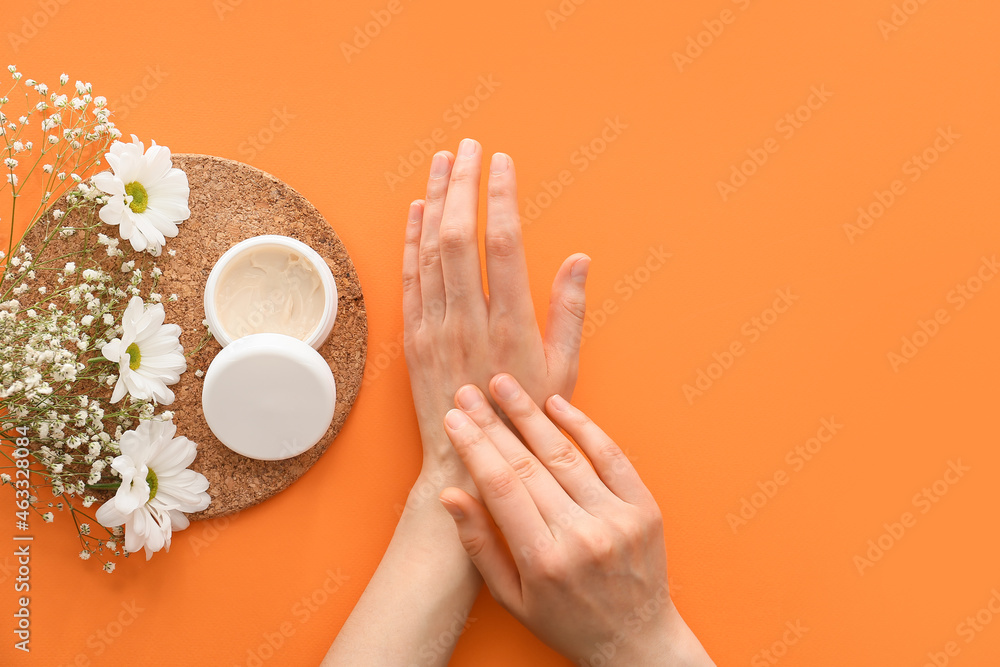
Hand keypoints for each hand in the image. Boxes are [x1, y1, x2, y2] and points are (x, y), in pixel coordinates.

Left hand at [402, 139, 589, 482]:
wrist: (466, 462)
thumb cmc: (523, 422)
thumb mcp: (563, 372)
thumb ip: (569, 312)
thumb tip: (578, 260)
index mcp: (510, 326)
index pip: (502, 243)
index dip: (501, 197)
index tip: (502, 162)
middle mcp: (467, 321)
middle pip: (459, 235)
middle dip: (463, 184)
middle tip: (469, 147)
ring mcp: (434, 329)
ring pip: (429, 250)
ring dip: (435, 200)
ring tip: (443, 162)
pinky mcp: (412, 339)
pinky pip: (409, 279)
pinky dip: (410, 240)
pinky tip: (417, 210)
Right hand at [437, 374, 714, 665]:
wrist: (636, 641)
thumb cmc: (566, 621)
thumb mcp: (512, 598)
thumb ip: (479, 546)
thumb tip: (450, 494)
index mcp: (544, 560)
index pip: (501, 488)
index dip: (474, 447)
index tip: (453, 418)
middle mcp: (582, 536)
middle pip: (528, 464)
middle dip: (492, 423)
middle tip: (467, 391)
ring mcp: (617, 519)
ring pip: (565, 454)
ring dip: (530, 414)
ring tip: (503, 384)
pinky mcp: (644, 508)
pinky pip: (611, 456)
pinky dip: (583, 427)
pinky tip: (556, 404)